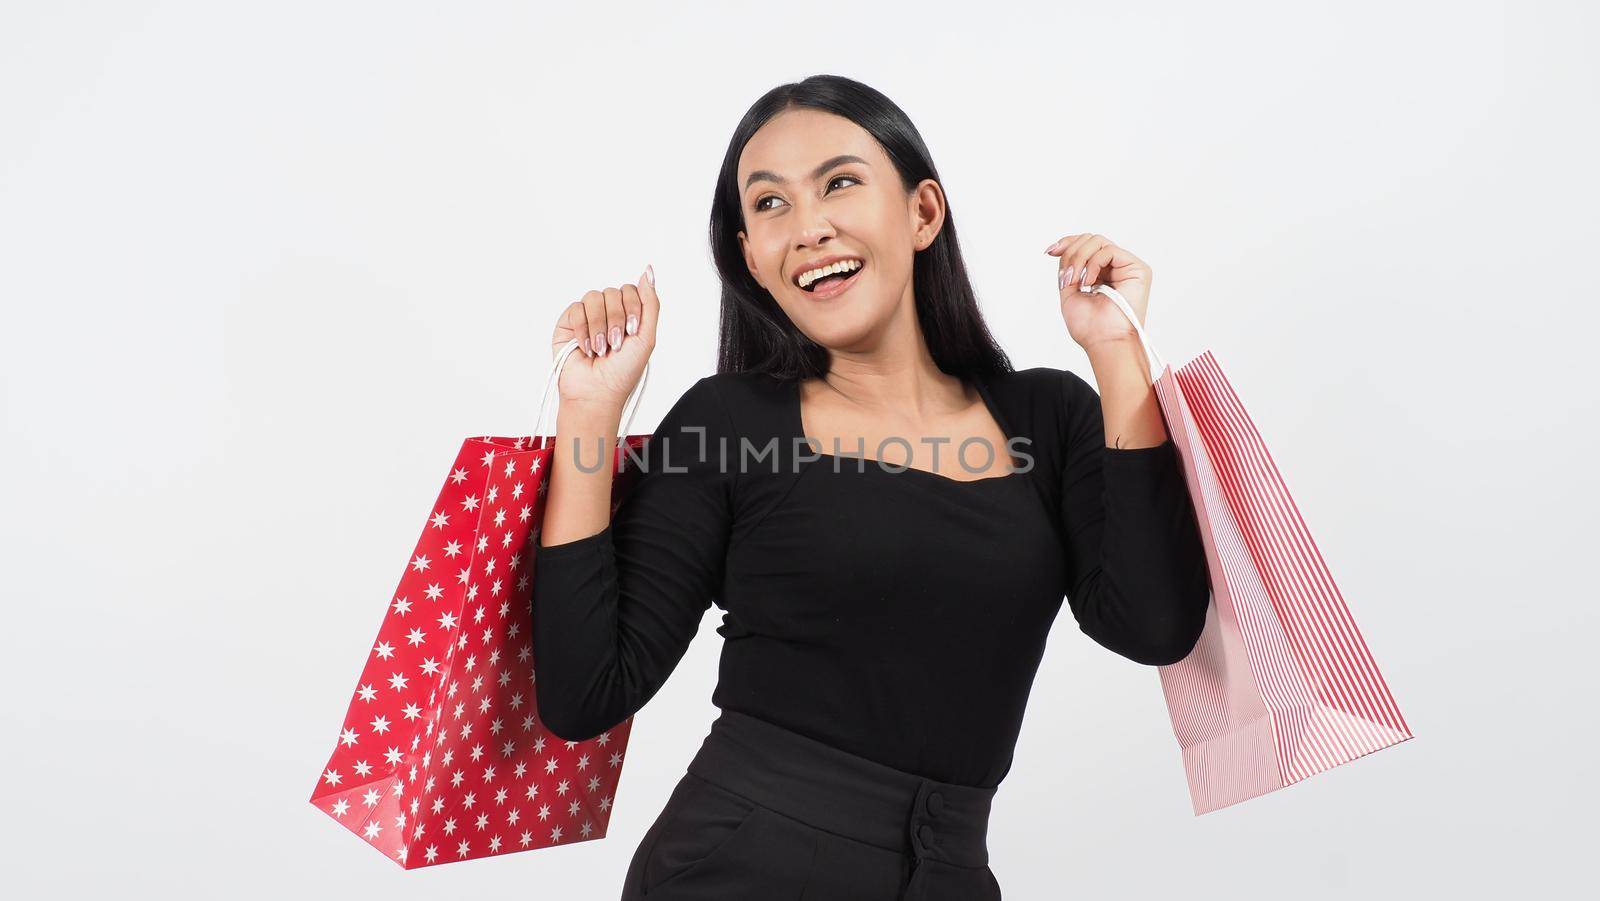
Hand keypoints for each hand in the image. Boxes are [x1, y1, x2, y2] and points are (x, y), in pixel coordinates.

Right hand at [550, 265, 658, 409]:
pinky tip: (586, 347)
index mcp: (628, 315)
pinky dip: (583, 330)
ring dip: (599, 326)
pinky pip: (576, 309)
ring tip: (600, 348)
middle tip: (615, 344)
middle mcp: (608, 313)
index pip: (631, 290)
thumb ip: (650, 303)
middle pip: (613, 292)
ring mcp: (588, 316)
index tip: (631, 331)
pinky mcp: (568, 323)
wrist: (596, 392)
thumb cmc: (623, 372)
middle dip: (616, 319)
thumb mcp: (647, 337)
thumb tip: (648, 271)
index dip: (632, 307)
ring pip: (594, 297)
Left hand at [1044, 233, 1151, 348]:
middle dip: (1071, 254)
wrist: (1104, 342)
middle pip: (1090, 240)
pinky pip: (1108, 251)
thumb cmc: (1090, 327)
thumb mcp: (1069, 291)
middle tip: (1066, 278)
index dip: (1067, 243)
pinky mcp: (1138, 269)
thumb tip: (1059, 248)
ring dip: (1079, 259)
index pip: (1085, 245)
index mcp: (1102, 273)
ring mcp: (1127, 267)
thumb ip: (1067, 267)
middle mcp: (1116, 268)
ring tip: (1076, 282)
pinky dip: (1092, 264)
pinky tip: (1089, 283)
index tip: (1050, 251)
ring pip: (1097, 241)